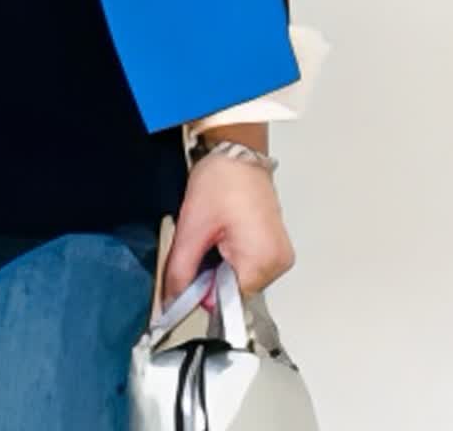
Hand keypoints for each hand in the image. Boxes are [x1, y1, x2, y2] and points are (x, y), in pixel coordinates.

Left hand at [160, 153, 293, 306]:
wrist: (237, 151)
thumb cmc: (222, 178)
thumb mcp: (192, 226)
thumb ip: (180, 270)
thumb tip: (172, 300)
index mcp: (263, 262)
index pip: (228, 302)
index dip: (205, 285)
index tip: (197, 262)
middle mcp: (278, 263)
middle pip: (235, 290)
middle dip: (214, 270)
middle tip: (209, 237)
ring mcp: (280, 255)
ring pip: (240, 277)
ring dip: (224, 261)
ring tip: (221, 229)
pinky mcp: (275, 246)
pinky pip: (249, 264)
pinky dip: (234, 252)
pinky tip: (230, 229)